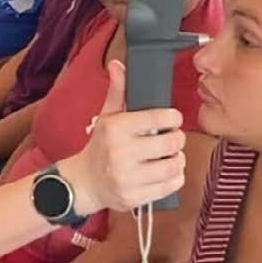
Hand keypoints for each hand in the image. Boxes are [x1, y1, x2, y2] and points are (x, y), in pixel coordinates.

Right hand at [61, 60, 186, 215]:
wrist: (84, 182)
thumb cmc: (100, 146)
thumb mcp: (106, 116)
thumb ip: (117, 90)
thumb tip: (117, 64)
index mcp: (116, 128)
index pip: (161, 117)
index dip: (173, 117)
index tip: (171, 120)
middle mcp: (121, 153)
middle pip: (172, 142)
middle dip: (176, 139)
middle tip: (171, 140)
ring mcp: (127, 178)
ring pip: (174, 165)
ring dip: (177, 159)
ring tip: (169, 156)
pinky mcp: (134, 197)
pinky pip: (171, 185)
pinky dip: (175, 178)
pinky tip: (165, 172)